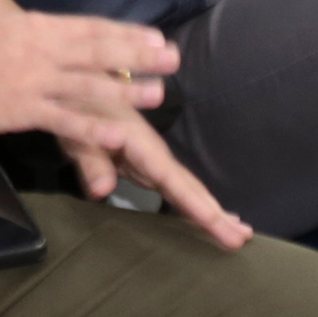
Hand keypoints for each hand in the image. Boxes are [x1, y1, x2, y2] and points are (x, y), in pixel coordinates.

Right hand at [0, 13, 182, 146]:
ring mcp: (32, 80)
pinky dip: (92, 127)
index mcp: (38, 26)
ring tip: (159, 94)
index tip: (157, 37)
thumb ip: (40, 37)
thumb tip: (71, 41)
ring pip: (88, 85)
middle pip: (98, 51)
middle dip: (138, 55)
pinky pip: (64, 120)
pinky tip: (117, 136)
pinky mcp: (20, 110)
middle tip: (173, 58)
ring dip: (125, 90)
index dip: (127, 33)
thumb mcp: (9, 32)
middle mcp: (41, 49)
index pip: (91, 27)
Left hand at [58, 115, 251, 251]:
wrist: (78, 78)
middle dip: (216, 213)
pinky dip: (196, 199)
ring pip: (187, 187)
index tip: (225, 227)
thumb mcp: (76, 133)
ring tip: (238, 231)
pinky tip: (209, 212)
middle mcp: (154, 153)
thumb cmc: (74, 106)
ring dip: (212, 208)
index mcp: (142, 148)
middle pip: (190, 188)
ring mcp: (152, 157)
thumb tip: (102, 192)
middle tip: (242, 238)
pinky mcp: (146, 159)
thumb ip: (91, 162)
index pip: (176, 185)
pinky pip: (176, 184)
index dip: (201, 209)